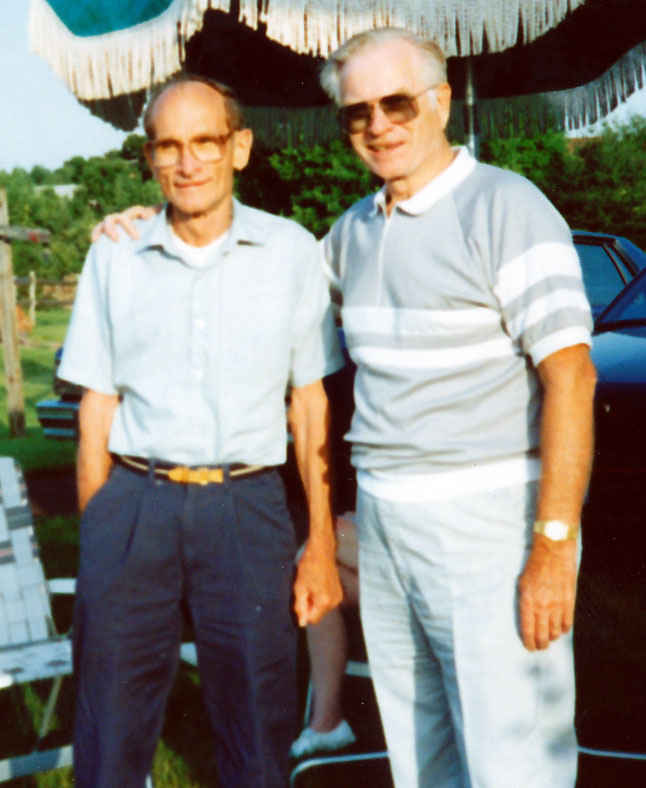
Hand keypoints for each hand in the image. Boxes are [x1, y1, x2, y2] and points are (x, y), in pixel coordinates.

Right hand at [90, 204, 159, 241]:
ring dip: (110, 228)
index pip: (135, 210)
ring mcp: (110, 225)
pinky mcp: (102, 232)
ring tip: (116, 239)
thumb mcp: (152, 227)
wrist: (130, 243)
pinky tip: (95, 240)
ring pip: (108, 221)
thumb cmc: (142, 234)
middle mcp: (120, 219)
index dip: (140, 212)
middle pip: (122, 218)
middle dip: (128, 226)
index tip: (146, 218)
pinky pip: (97, 230)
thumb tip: (162, 205)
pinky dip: (95, 233)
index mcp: (133, 216)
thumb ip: (154, 216)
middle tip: (137, 238)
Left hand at [293, 538, 342, 626]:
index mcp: (324, 601)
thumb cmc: (308, 567)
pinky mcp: (339, 592)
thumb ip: (300, 607)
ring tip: (312, 585)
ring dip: (315, 601)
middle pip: (318, 614)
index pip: (312, 620)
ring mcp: (338, 596)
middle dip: (310, 606)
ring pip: (322, 608)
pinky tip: (318, 584)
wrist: (322, 551)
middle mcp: (334, 601)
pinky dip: (321, 597)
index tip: (301, 599)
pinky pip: (327, 601)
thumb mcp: (299, 588)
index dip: (304, 612)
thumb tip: (302, 623)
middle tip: (305, 589)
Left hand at [517, 534, 577, 650]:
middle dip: (540, 644)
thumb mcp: (521, 582)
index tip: (529, 647)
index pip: (528, 629)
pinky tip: (560, 631)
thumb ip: (524, 600)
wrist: (553, 551)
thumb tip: (527, 616)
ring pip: (555, 631)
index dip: (529, 641)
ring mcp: (557, 604)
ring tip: (549, 640)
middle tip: (540, 647)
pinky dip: (563, 629)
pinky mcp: (569, 600)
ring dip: (552, 638)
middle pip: (542, 634)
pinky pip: (567, 622)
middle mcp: (543, 606)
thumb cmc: (534, 565)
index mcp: (528, 601)